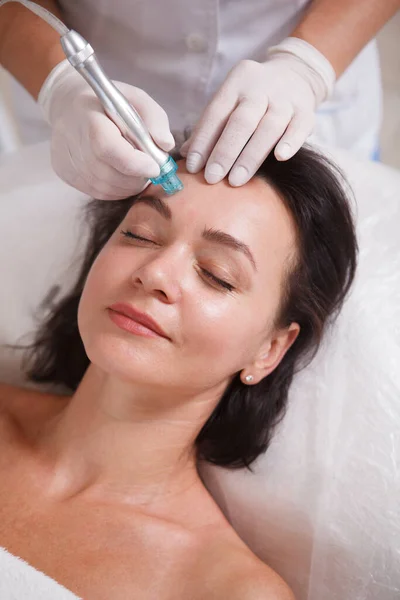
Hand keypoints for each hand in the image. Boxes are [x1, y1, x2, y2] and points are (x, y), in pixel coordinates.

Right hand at [39, 60, 174, 198]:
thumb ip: (155, 118)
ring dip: (129, 185)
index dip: (135, 163)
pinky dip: (117, 188)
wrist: (67, 105)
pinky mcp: (66, 174)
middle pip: (109, 174)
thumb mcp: (135, 98)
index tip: (156, 167)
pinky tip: (121, 174)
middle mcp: (73, 141)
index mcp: (88, 117)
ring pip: (106, 188)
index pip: (108, 148)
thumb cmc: (107, 103)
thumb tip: (166, 145)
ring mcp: (67, 161)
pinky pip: (99, 192)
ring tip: (137, 169)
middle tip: (150, 168)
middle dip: (137, 177)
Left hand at [180, 55, 323, 186]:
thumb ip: (209, 128)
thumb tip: (184, 155)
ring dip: (251, 156)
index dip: (203, 141)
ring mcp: (285, 98)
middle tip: (212, 178)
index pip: (216, 113)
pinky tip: (280, 157)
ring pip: (269, 126)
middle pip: (241, 121)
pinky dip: (290, 142)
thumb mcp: (230, 103)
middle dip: (224, 152)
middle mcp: (261, 88)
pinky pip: (299, 126)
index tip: (193, 167)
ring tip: (236, 181)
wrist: (296, 74)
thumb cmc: (254, 98)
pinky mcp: (306, 110)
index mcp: (236, 83)